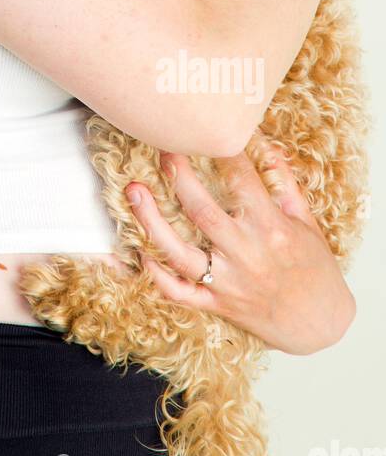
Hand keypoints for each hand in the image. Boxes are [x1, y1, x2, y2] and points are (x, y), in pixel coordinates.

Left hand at [121, 148, 356, 354]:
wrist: (321, 324)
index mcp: (272, 228)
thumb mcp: (306, 221)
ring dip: (152, 221)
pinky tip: (140, 252)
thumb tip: (266, 143)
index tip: (207, 130)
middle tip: (163, 150)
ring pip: (180, 252)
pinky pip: (179, 292)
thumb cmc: (315, 269)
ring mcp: (228, 282)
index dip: (222, 151)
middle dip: (178, 177)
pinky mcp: (217, 305)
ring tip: (134, 191)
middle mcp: (246, 254)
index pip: (241, 180)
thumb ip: (283, 182)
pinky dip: (157, 275)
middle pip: (202, 211)